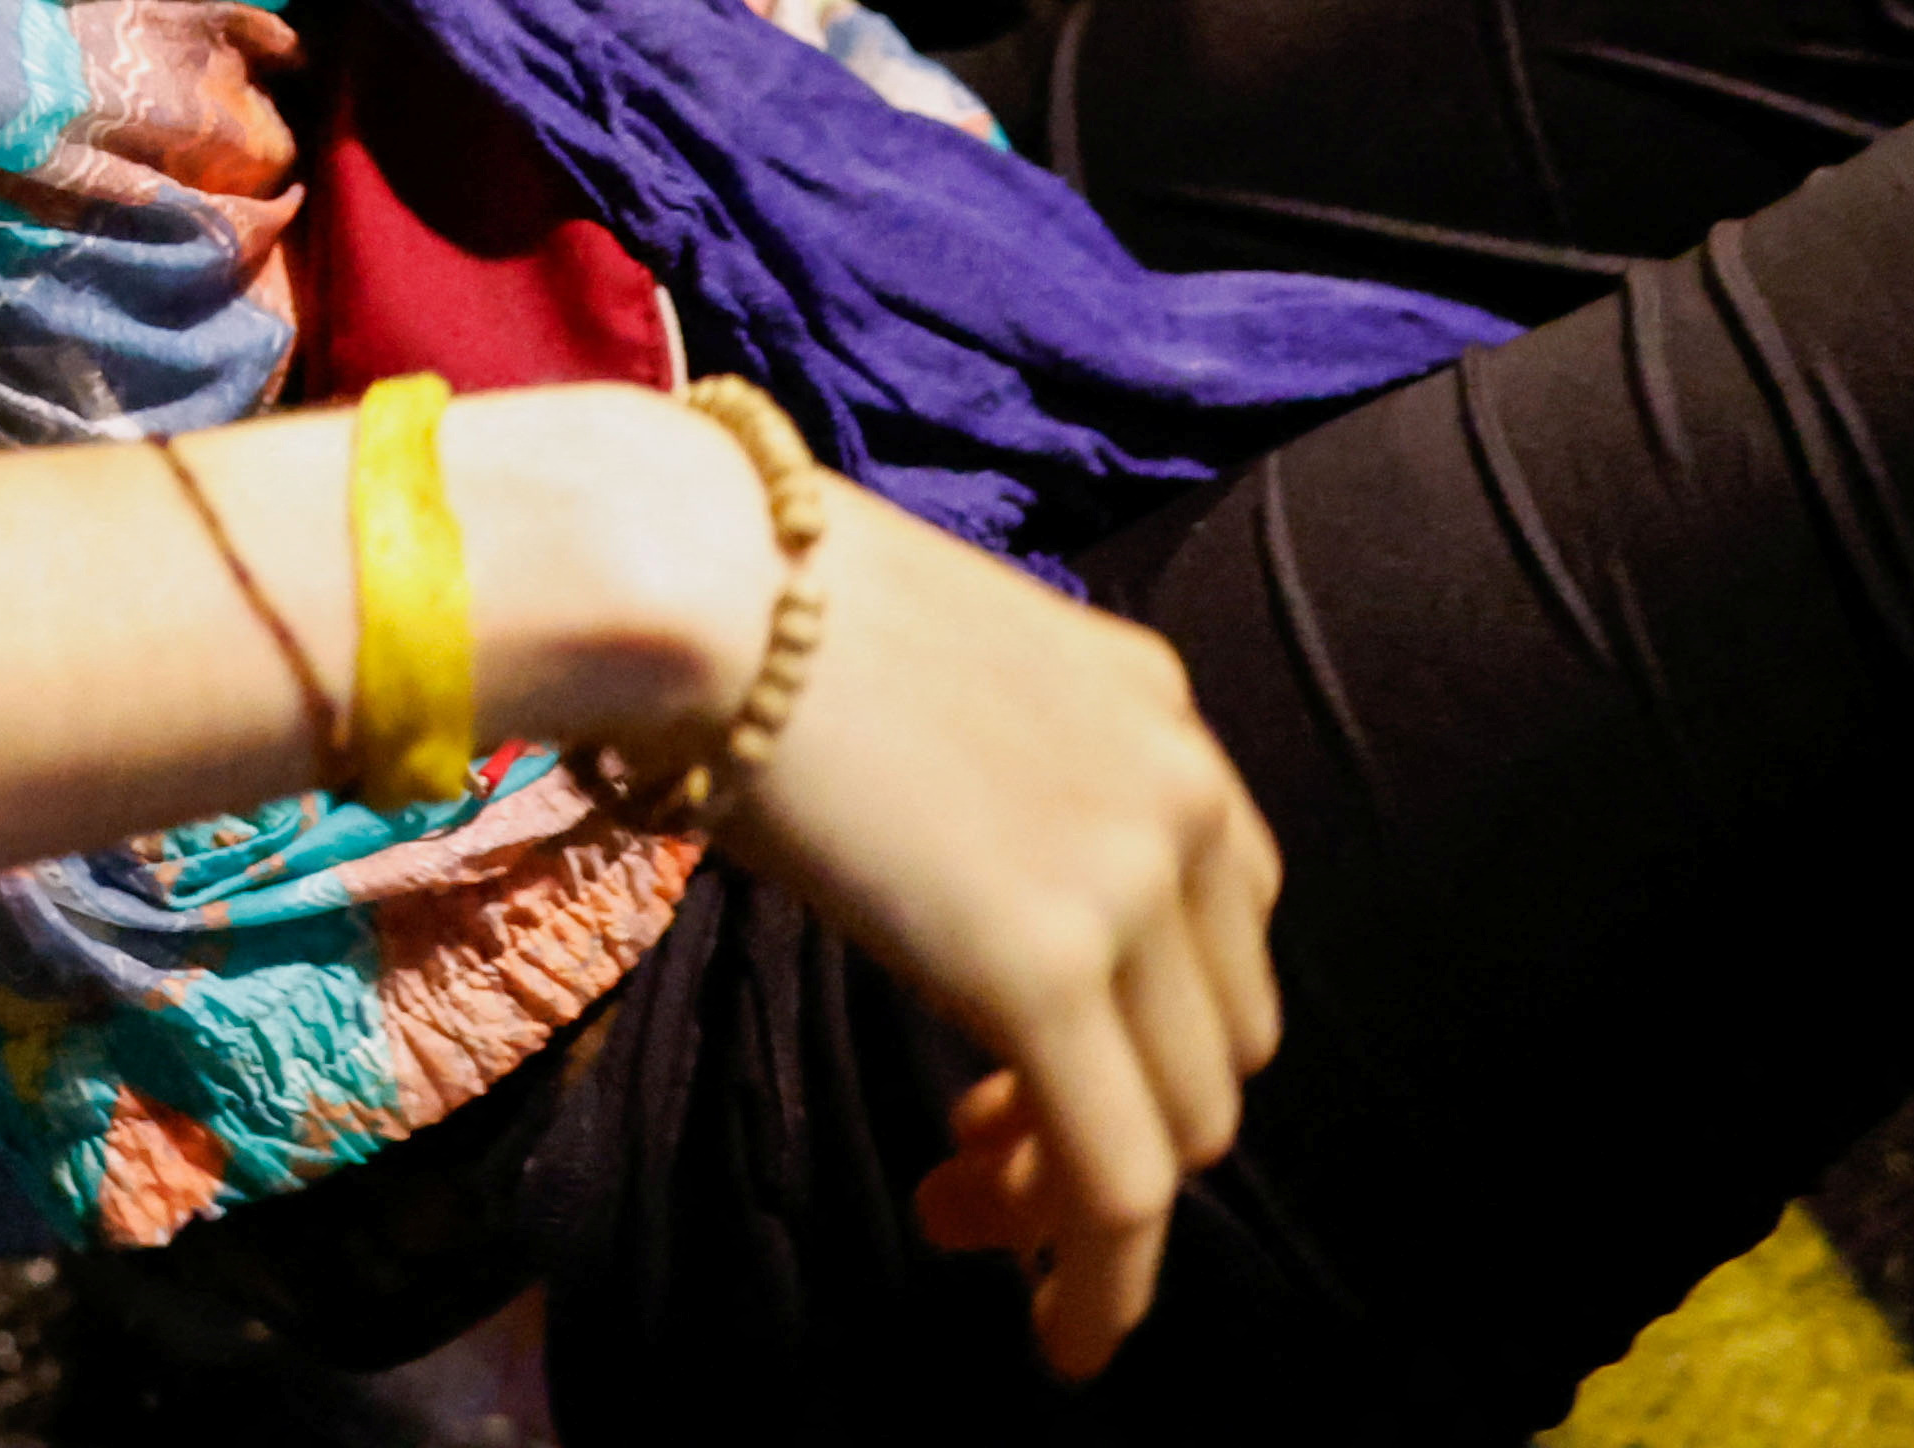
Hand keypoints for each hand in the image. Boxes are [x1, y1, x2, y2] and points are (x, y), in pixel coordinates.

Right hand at [699, 473, 1281, 1383]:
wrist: (695, 580)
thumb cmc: (749, 606)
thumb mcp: (931, 672)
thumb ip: (988, 769)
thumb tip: (947, 861)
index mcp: (1155, 708)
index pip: (1218, 922)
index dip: (1143, 1025)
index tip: (1021, 1073)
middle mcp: (1181, 792)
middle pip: (1216, 1036)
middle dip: (1116, 1117)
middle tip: (977, 1157)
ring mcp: (1128, 883)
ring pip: (1179, 1121)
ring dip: (1084, 1196)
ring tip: (966, 1211)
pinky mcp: (1048, 970)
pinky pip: (1116, 1177)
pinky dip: (1101, 1278)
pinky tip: (1057, 1333)